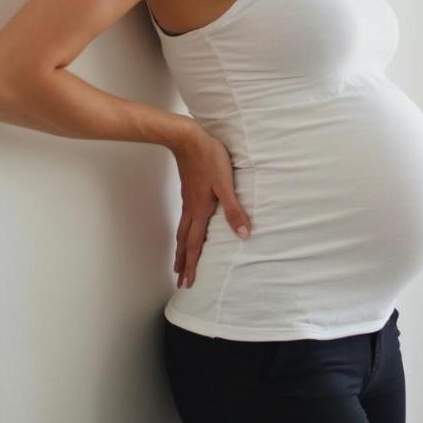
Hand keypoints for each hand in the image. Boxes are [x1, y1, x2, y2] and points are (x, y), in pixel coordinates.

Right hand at [169, 123, 252, 288]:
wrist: (188, 139)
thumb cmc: (210, 159)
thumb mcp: (226, 184)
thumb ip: (234, 209)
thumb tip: (243, 234)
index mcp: (201, 210)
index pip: (195, 244)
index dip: (193, 264)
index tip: (188, 283)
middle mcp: (192, 209)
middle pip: (185, 241)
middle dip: (183, 262)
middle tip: (179, 281)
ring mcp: (188, 200)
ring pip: (182, 230)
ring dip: (181, 248)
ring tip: (179, 260)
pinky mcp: (189, 190)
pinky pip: (184, 218)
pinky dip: (183, 231)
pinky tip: (187, 227)